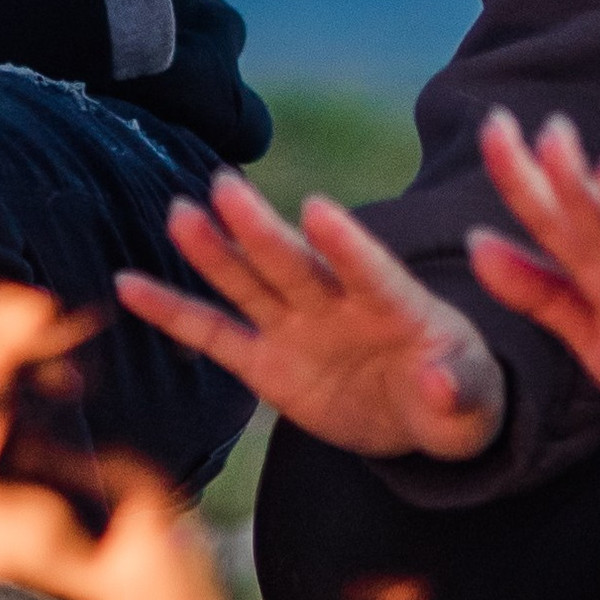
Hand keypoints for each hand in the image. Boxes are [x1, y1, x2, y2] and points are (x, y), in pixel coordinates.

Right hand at [116, 170, 505, 460]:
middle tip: (225, 187)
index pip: (370, 270)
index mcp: (397, 306)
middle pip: (295, 264)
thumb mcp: (471, 405)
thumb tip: (436, 383)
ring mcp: (298, 328)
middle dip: (261, 230)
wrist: (421, 413)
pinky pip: (214, 335)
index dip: (345, 243)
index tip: (315, 209)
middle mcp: (338, 305)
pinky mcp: (267, 363)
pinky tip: (128, 284)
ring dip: (215, 251)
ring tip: (181, 212)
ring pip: (250, 283)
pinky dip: (172, 310)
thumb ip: (457, 391)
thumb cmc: (457, 399)